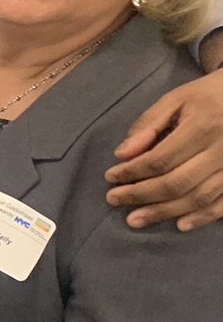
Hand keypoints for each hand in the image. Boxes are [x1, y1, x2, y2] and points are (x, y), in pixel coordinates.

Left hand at [105, 70, 222, 230]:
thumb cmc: (209, 96)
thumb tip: (122, 155)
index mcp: (203, 127)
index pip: (160, 159)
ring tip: (135, 219)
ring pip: (198, 197)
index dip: (132, 172)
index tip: (110, 177)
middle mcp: (222, 150)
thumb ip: (148, 125)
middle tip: (114, 200)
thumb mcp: (177, 100)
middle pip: (176, 182)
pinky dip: (203, 217)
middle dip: (141, 195)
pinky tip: (180, 225)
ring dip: (165, 211)